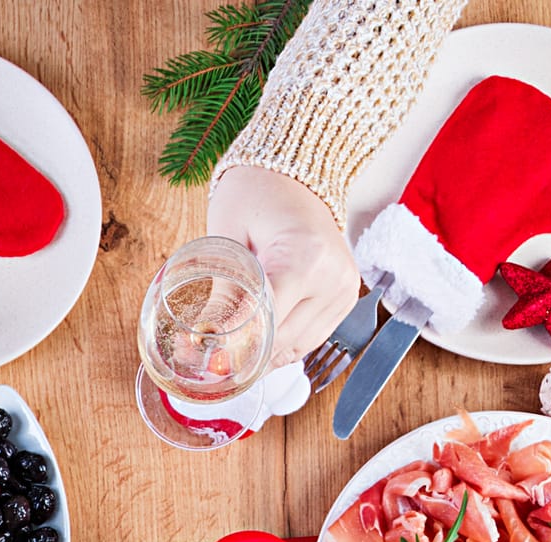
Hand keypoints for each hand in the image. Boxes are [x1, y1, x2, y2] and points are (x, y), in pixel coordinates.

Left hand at [209, 165, 361, 368]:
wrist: (295, 172)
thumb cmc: (255, 193)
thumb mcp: (228, 236)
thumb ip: (222, 290)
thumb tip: (204, 338)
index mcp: (305, 258)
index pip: (268, 322)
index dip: (236, 346)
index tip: (208, 359)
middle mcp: (333, 278)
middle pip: (283, 341)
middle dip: (247, 355)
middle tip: (211, 360)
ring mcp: (344, 290)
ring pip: (299, 347)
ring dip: (267, 356)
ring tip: (235, 354)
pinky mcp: (346, 297)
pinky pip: (312, 337)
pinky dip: (285, 345)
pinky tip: (263, 343)